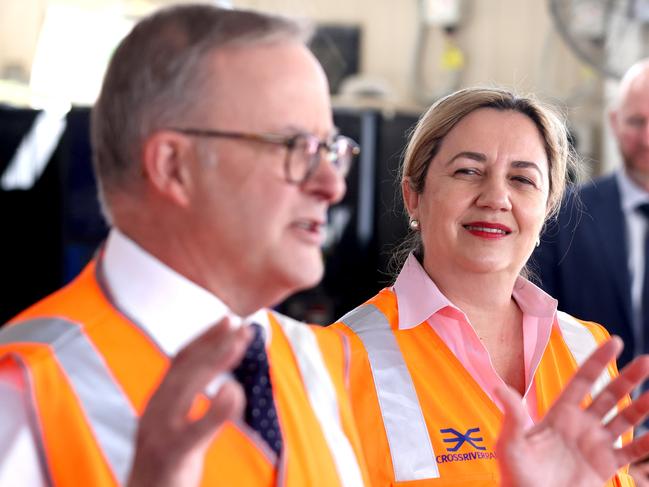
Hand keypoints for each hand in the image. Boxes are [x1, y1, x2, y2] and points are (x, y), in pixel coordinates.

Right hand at [127, 318, 252, 486]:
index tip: (228, 319)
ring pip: (188, 386)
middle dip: (214, 342)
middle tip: (241, 324)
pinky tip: (233, 391)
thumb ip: (193, 406)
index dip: (205, 337)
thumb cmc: (165, 467)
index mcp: (157, 401)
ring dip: (217, 360)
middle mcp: (155, 410)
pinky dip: (216, 408)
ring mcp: (160, 431)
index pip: (181, 359)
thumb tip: (225, 386)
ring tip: (240, 343)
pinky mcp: (171, 454)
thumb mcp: (176, 428)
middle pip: (185, 366)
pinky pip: (196, 429)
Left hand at [496, 337, 648, 486]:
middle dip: (628, 378)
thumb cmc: (515, 474)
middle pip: (608, 395)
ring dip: (641, 407)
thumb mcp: (510, 442)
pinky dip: (646, 444)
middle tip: (646, 361)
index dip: (598, 361)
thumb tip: (498, 388)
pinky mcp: (605, 466)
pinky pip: (631, 453)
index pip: (582, 380)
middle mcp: (581, 425)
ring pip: (624, 420)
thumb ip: (512, 415)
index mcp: (559, 413)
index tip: (614, 341)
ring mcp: (595, 444)